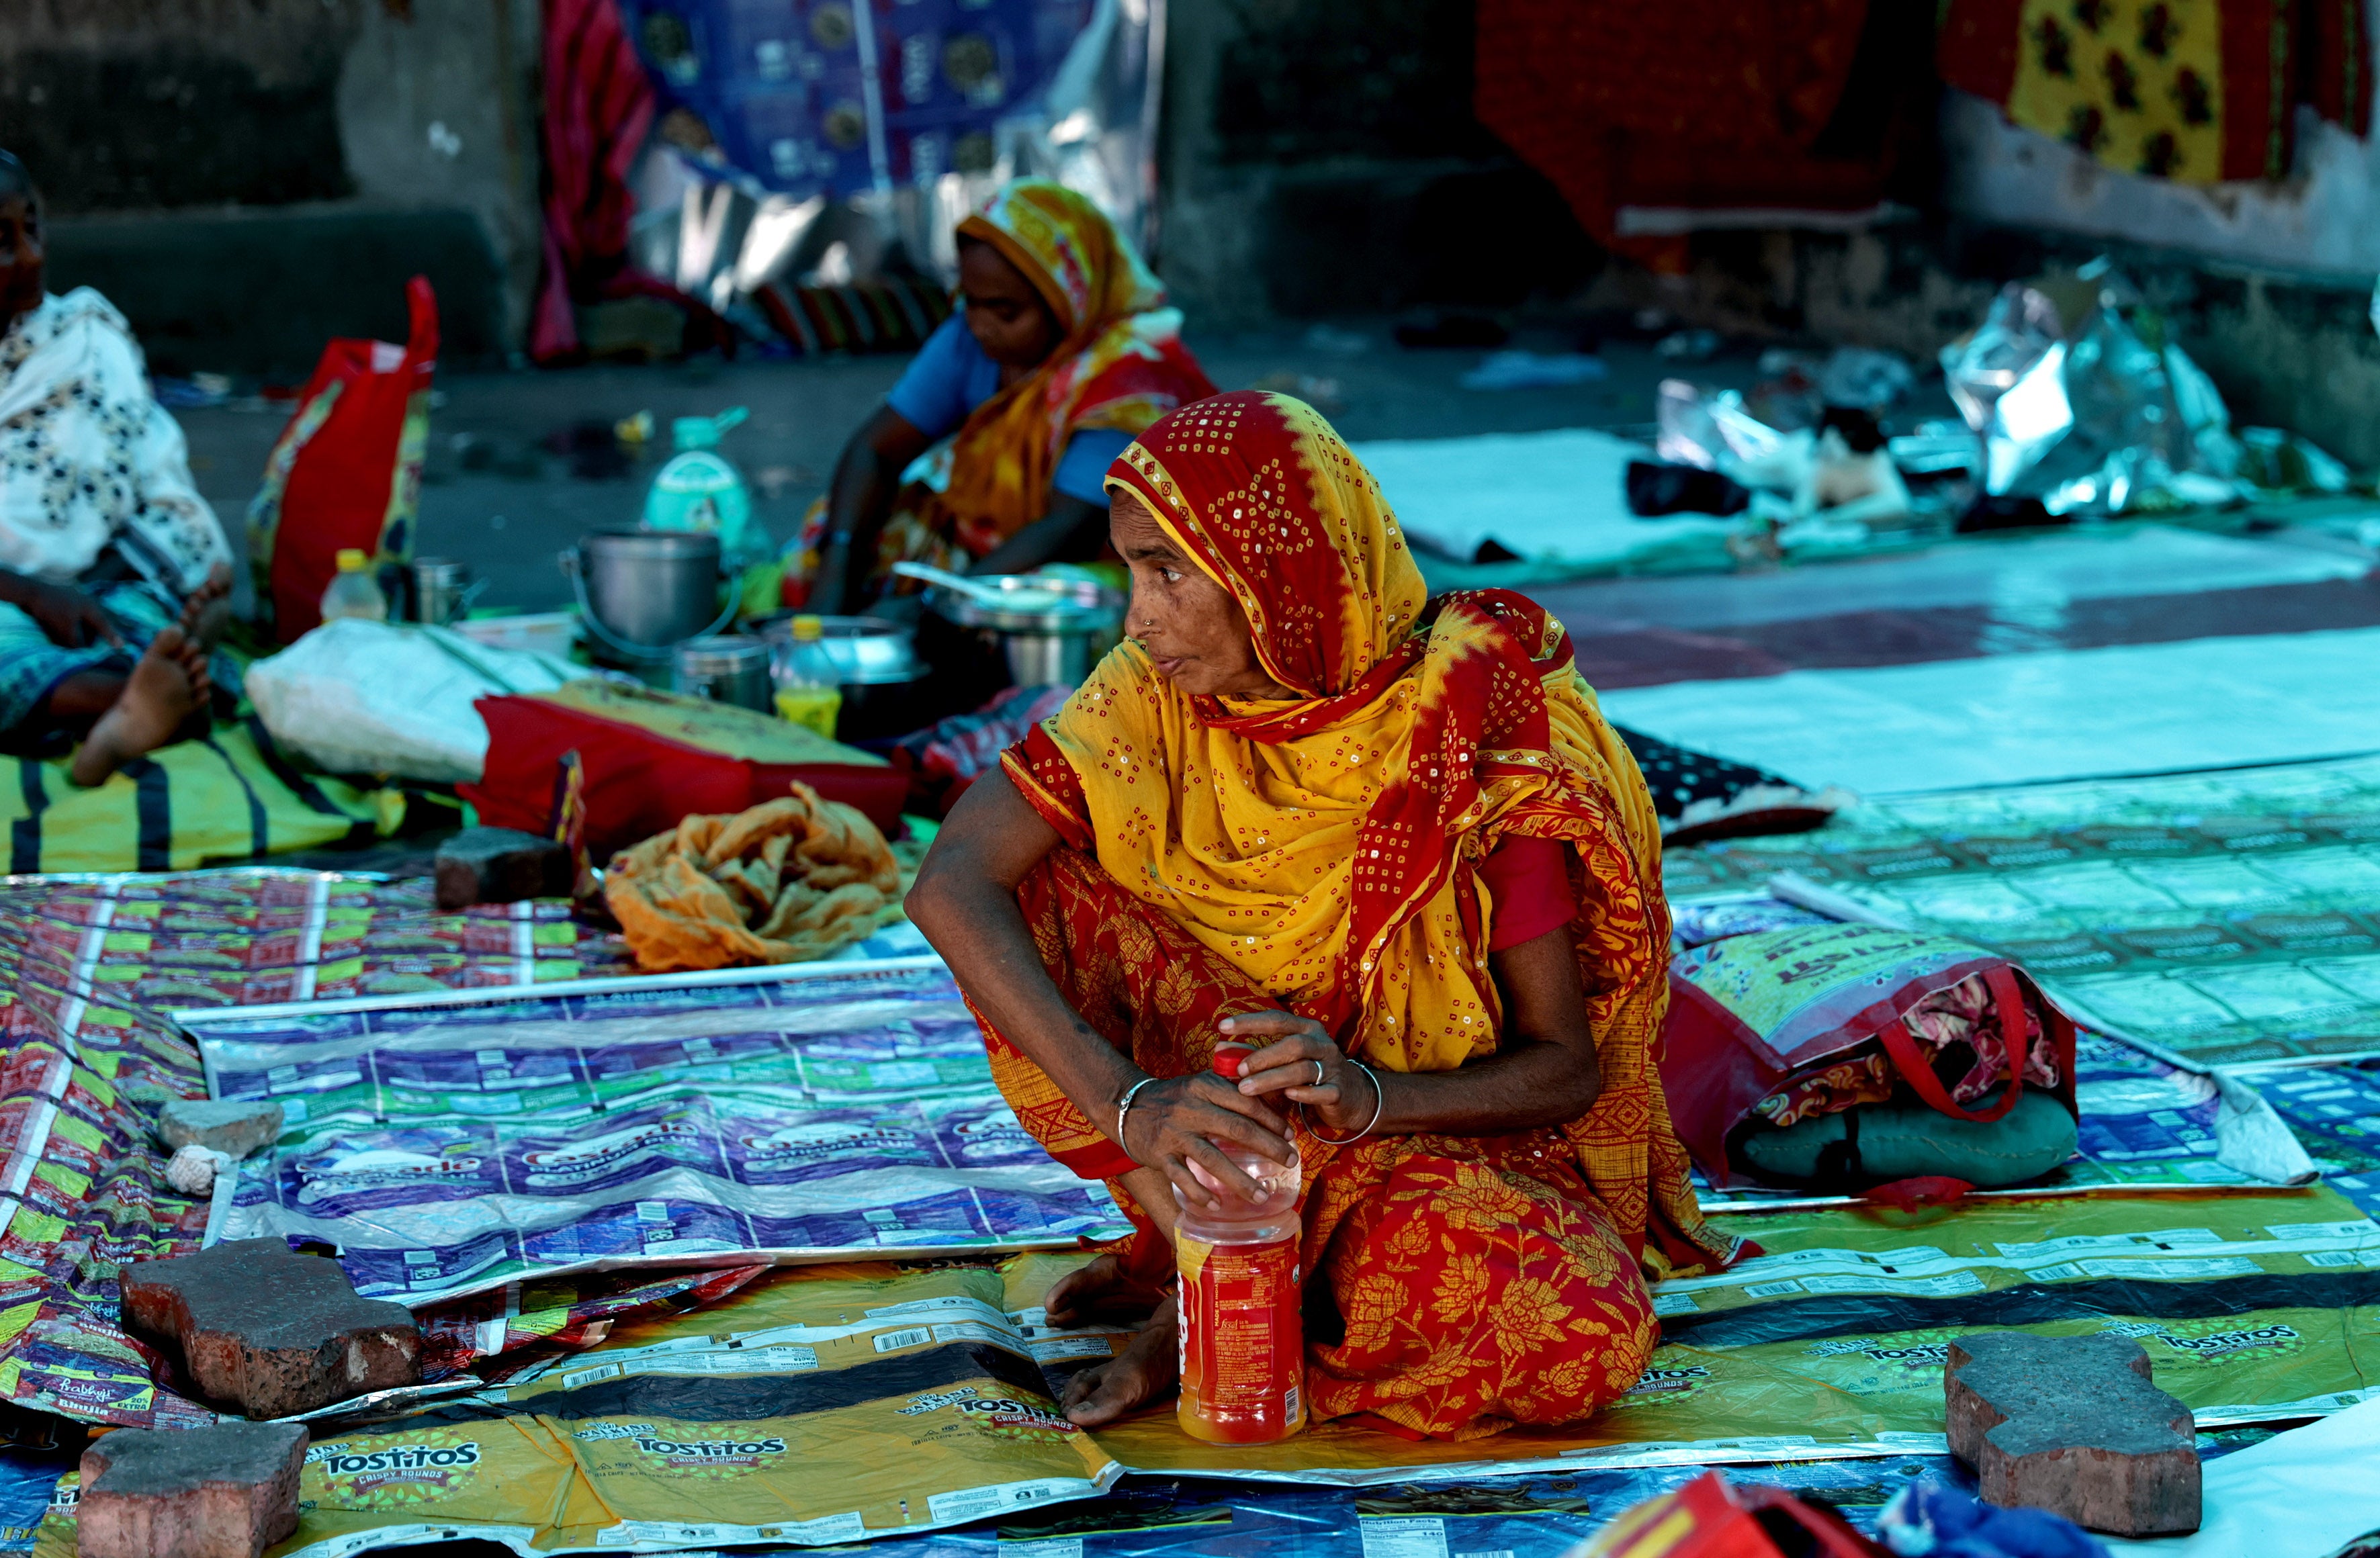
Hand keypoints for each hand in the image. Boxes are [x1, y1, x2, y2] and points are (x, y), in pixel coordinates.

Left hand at [2, 577, 120, 648]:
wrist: (28, 592)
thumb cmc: (51, 610)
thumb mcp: (66, 629)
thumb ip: (77, 642)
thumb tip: (82, 651)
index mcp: (90, 606)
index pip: (104, 624)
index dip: (113, 636)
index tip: (122, 646)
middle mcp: (85, 600)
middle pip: (97, 619)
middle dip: (103, 629)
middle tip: (111, 639)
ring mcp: (72, 597)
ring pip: (85, 616)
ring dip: (88, 627)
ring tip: (89, 637)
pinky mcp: (61, 599)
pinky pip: (75, 613)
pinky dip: (77, 622)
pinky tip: (73, 627)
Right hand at [1117, 1070, 1294, 1210]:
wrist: (1126, 1105)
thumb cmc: (1173, 1097)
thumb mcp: (1200, 1084)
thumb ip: (1229, 1092)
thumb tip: (1270, 1106)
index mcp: (1204, 1087)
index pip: (1246, 1103)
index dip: (1272, 1120)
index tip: (1291, 1135)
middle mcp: (1190, 1108)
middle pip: (1236, 1129)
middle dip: (1269, 1147)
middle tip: (1291, 1161)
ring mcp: (1173, 1133)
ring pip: (1211, 1159)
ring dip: (1240, 1180)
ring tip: (1262, 1196)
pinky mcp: (1159, 1154)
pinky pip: (1183, 1177)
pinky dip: (1200, 1193)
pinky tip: (1217, 1205)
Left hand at [1220, 1011, 1380, 1134]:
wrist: (1352, 1095)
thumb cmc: (1309, 1074)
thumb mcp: (1284, 1061)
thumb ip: (1255, 1055)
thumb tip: (1219, 1050)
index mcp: (1307, 1029)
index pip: (1276, 1020)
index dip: (1249, 1021)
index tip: (1222, 1026)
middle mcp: (1321, 1044)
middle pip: (1291, 1045)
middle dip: (1262, 1056)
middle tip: (1237, 1069)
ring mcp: (1333, 1067)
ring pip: (1302, 1069)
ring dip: (1271, 1078)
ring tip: (1246, 1088)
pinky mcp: (1339, 1091)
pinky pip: (1322, 1091)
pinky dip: (1304, 1093)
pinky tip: (1287, 1095)